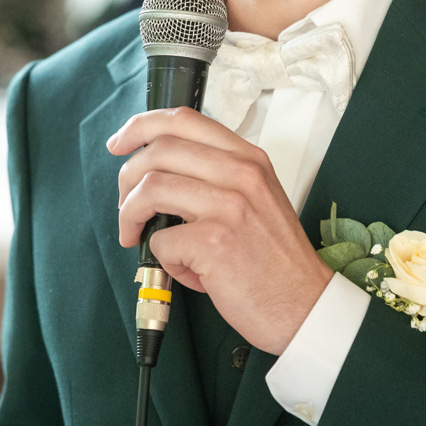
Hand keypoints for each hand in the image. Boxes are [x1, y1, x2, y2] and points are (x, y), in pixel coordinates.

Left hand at [107, 106, 333, 354]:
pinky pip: (160, 239)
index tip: (120, 142)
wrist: (306, 306)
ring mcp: (228, 206)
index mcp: (248, 159)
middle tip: (125, 205)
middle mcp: (240, 174)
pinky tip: (182, 269)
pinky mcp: (214, 242)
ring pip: (150, 188)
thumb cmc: (275, 260)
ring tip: (134, 235)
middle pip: (159, 150)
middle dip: (126, 177)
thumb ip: (214, 178)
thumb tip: (156, 174)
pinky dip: (161, 258)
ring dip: (130, 214)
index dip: (141, 126)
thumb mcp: (256, 199)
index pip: (183, 120)